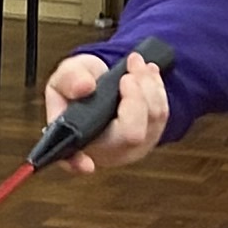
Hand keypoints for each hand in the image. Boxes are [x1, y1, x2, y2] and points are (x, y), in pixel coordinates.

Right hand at [44, 45, 168, 173]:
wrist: (100, 84)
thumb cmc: (78, 88)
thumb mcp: (65, 76)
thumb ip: (69, 79)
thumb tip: (84, 87)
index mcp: (76, 142)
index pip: (73, 161)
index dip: (78, 164)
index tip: (86, 164)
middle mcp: (105, 152)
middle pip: (130, 135)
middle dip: (134, 97)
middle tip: (126, 76)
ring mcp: (132, 147)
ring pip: (152, 119)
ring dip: (146, 85)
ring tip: (134, 62)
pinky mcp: (151, 136)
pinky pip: (163, 112)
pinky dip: (157, 88)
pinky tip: (147, 73)